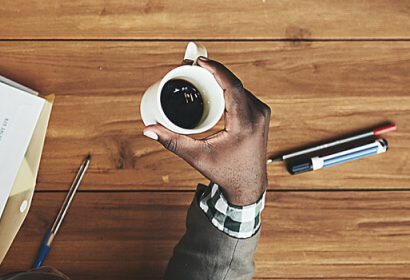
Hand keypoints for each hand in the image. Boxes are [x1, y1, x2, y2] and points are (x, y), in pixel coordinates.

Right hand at [144, 57, 271, 204]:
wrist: (249, 184)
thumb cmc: (226, 172)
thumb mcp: (197, 157)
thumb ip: (172, 142)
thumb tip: (148, 130)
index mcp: (245, 123)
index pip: (233, 87)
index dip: (216, 70)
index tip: (200, 61)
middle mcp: (257, 115)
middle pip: (234, 83)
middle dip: (213, 71)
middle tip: (193, 65)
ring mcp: (261, 113)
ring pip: (239, 87)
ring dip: (221, 78)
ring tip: (200, 72)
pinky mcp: (260, 114)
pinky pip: (243, 93)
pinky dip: (228, 86)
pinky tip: (215, 83)